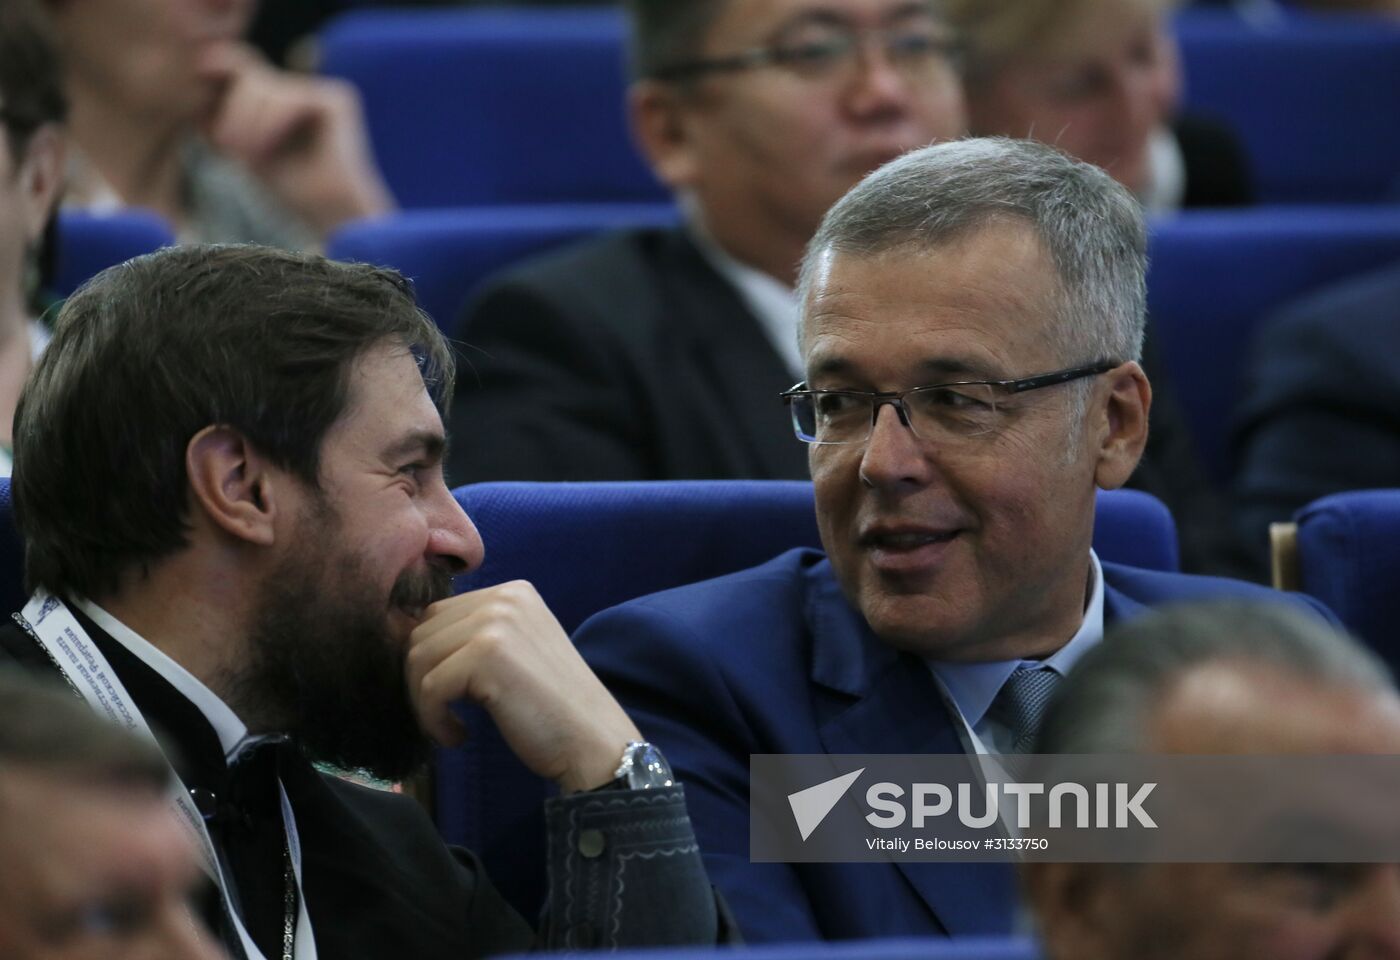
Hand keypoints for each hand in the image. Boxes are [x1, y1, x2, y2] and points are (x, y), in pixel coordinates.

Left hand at [197, 44, 394, 237]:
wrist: (334, 218)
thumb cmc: (290, 191)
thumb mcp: (243, 145)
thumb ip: (228, 104)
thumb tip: (206, 59)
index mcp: (282, 99)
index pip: (238, 71)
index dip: (217, 89)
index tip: (213, 132)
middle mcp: (303, 89)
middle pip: (246, 72)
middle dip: (231, 111)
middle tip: (227, 147)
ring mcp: (321, 92)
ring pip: (261, 85)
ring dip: (245, 122)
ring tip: (247, 157)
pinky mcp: (338, 99)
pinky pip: (288, 96)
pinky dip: (270, 124)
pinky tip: (268, 152)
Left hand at [405, 581, 643, 793]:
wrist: (592, 740)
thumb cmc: (552, 708)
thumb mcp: (515, 652)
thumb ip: (475, 636)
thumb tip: (406, 638)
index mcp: (513, 592)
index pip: (438, 615)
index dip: (431, 660)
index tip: (449, 696)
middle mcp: (505, 597)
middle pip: (422, 633)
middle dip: (421, 680)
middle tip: (445, 715)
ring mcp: (496, 623)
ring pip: (418, 659)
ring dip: (424, 702)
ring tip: (451, 726)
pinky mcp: (486, 656)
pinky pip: (428, 688)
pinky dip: (434, 720)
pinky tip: (460, 736)